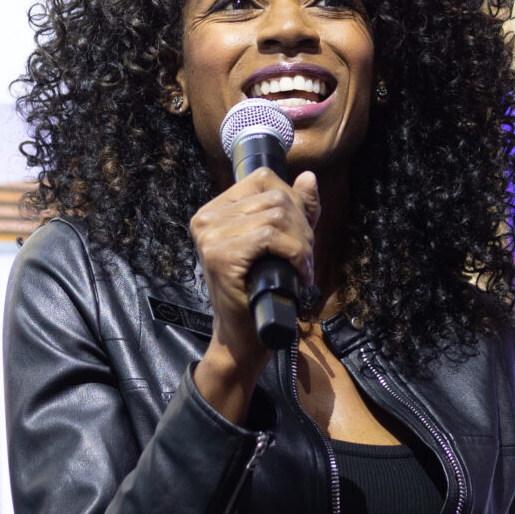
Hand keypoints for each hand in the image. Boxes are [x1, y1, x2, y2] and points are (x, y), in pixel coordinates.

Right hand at [190, 167, 318, 418]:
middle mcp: (206, 218)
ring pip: (277, 215)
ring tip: (301, 268)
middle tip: (305, 259)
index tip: (300, 235)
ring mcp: (210, 235)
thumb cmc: (261, 290)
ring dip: (301, 244)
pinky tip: (298, 274)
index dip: (293, 202)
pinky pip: (270, 236)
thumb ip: (296, 209)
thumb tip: (308, 177)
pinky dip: (295, 254)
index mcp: (215, 210)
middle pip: (276, 196)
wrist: (243, 336)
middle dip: (302, 228)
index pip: (264, 179)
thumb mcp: (282, 242)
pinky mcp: (220, 254)